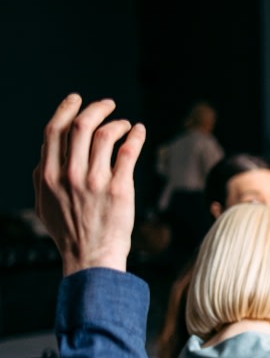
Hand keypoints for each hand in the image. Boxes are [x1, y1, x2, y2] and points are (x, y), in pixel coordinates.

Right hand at [33, 95, 145, 274]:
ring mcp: (95, 181)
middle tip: (108, 104)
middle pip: (81, 126)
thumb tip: (46, 154)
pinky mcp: (119, 188)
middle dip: (96, 108)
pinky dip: (136, 135)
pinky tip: (139, 131)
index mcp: (48, 175)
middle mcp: (70, 175)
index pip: (55, 131)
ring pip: (106, 134)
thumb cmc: (70, 233)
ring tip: (126, 124)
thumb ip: (42, 178)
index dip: (66, 109)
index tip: (77, 99)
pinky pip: (129, 151)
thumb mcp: (44, 205)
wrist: (92, 258)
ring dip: (118, 123)